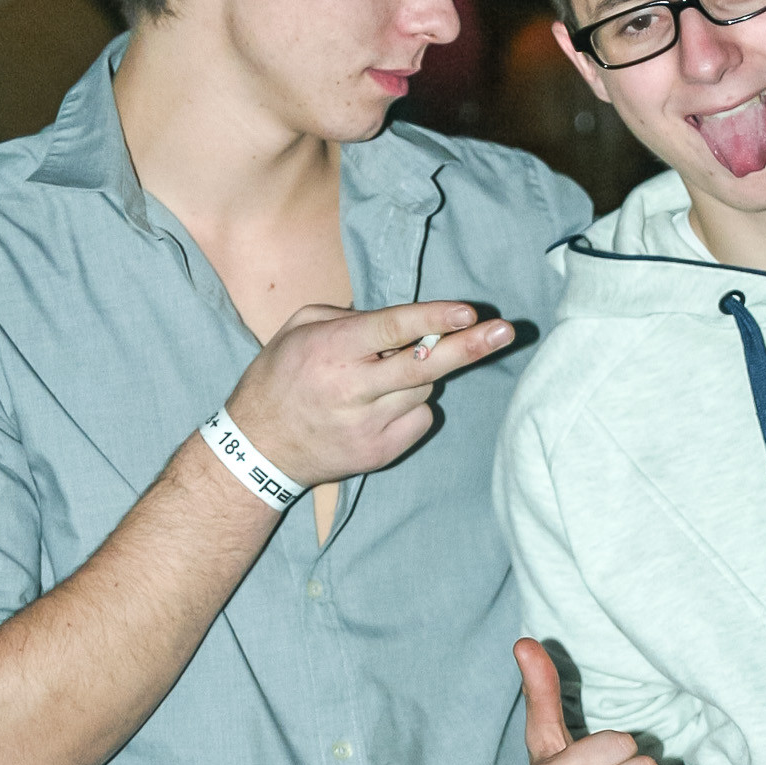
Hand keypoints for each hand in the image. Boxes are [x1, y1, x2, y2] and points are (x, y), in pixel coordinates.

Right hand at [224, 301, 512, 487]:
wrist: (258, 449)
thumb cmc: (280, 378)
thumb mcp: (298, 330)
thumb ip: (350, 317)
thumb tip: (404, 320)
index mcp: (330, 352)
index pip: (392, 330)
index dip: (433, 319)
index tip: (468, 311)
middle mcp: (351, 390)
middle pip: (425, 367)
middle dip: (470, 347)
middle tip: (507, 331)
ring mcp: (368, 427)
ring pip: (424, 390)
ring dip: (420, 376)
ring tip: (383, 376)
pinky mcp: (379, 453)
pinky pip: (420, 419)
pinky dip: (412, 405)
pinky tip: (381, 405)